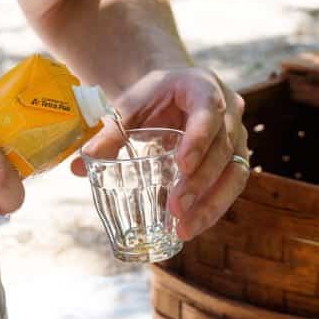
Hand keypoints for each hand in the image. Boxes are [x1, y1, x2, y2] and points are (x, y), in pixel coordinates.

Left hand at [73, 67, 247, 240]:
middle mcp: (230, 113)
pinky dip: (213, 209)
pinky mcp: (236, 160)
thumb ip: (110, 132)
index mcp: (203, 88)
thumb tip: (79, 165)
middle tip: (175, 209)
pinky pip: (232, 187)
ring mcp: (238, 138)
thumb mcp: (132, 105)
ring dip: (212, 204)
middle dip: (200, 182)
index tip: (182, 167)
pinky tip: (192, 227)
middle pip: (223, 149)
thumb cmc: (154, 97)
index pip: (209, 113)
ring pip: (235, 173)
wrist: (177, 91)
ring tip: (185, 230)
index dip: (198, 140)